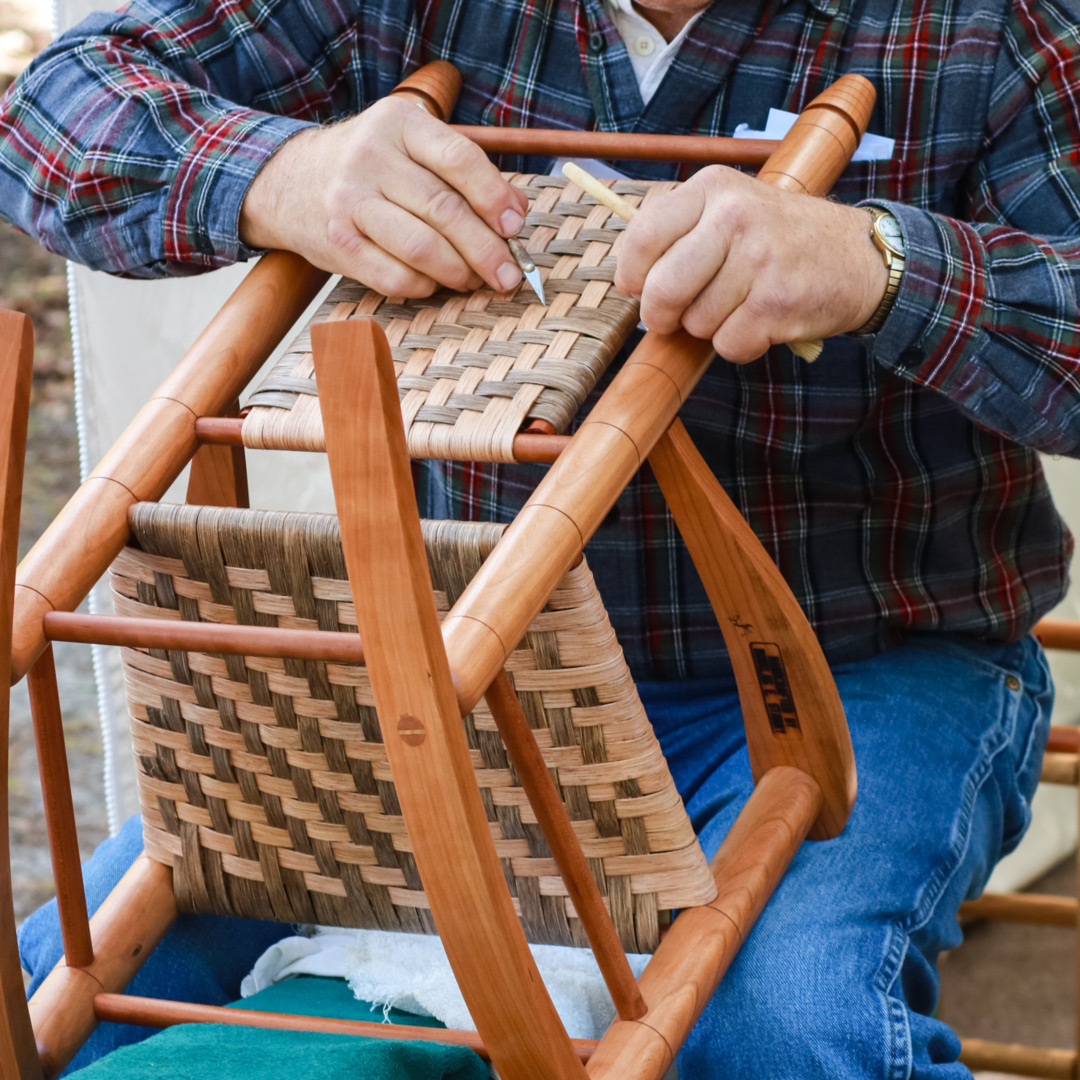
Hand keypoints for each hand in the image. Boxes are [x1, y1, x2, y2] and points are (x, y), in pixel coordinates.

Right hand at [239, 96, 528, 296]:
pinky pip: (395, 277)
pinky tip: (435, 283)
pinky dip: (425, 286)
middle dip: (486, 250)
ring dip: (459, 272)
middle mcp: (371, 157)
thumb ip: (463, 171)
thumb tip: (516, 212)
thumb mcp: (411, 147)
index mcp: (399, 123)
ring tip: (475, 280)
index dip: (494, 197)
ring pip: (422, 248)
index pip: (459, 158)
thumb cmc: (370, 168)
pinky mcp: (338, 243)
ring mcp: (350, 201)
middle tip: (508, 275)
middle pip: (444, 210)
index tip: (515, 227)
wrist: (287, 183)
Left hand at [613, 166, 888, 361]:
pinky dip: (741, 345)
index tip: (641, 289)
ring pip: (696, 324)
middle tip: (675, 318)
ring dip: (712, 328)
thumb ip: (680, 233)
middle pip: (661, 290)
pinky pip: (729, 345)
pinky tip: (763, 322)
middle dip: (661, 316)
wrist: (860, 257)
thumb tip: (628, 282)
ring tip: (742, 305)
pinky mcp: (777, 301)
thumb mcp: (731, 209)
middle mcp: (734, 216)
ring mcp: (758, 258)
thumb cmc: (782, 240)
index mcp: (713, 188)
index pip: (642, 238)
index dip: (633, 277)